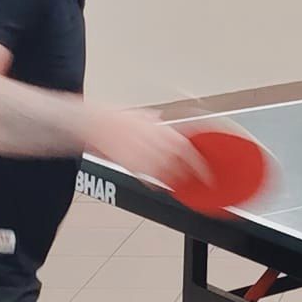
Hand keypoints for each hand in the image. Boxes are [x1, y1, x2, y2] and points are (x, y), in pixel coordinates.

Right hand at [86, 109, 207, 187]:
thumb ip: (153, 122)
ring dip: (175, 182)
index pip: (188, 148)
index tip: (208, 171)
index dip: (200, 163)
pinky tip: (159, 185)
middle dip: (192, 175)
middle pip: (181, 163)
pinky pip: (148, 180)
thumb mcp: (140, 115)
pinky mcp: (131, 166)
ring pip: (166, 174)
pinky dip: (156, 185)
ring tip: (181, 185)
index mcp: (161, 129)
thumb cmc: (114, 118)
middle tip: (200, 183)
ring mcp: (143, 155)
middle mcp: (155, 142)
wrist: (92, 123)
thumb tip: (160, 122)